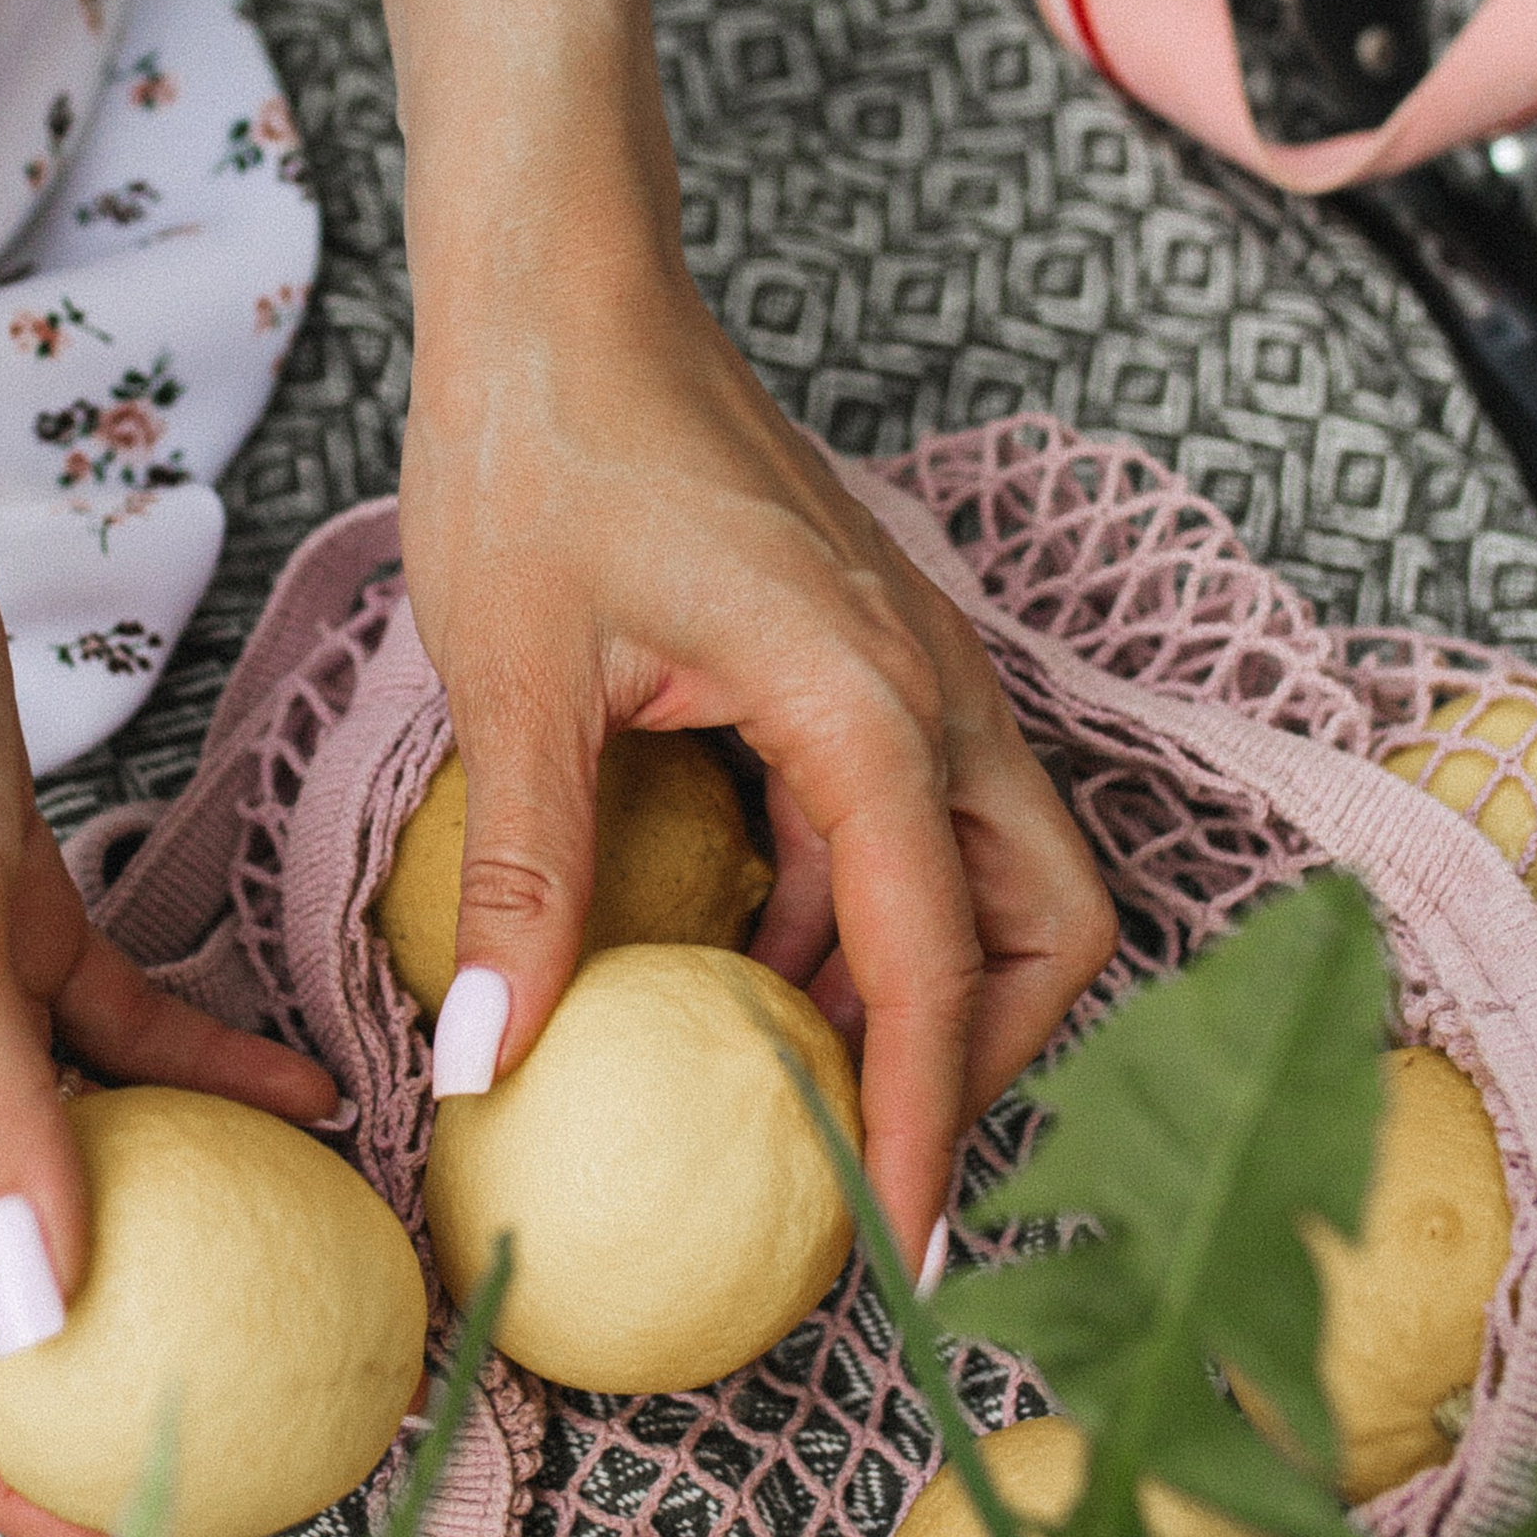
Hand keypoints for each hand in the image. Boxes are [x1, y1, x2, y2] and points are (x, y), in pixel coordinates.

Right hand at [0, 428, 337, 1536]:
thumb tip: (40, 1321)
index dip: (13, 1478)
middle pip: (6, 1294)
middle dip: (119, 1387)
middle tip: (268, 1437)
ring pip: (85, 1170)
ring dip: (195, 1227)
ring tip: (328, 1281)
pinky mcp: (16, 921)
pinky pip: (129, 1037)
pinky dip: (215, 1074)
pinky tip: (320, 1094)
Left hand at [398, 260, 1115, 1279]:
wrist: (563, 285)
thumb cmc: (542, 442)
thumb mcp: (518, 678)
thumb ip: (530, 880)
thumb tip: (492, 1062)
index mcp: (865, 701)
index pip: (937, 963)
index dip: (923, 1121)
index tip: (897, 1250)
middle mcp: (929, 688)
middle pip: (1043, 923)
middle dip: (982, 1058)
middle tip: (868, 1161)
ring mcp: (910, 666)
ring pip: (990, 873)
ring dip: (920, 987)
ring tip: (794, 1087)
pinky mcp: (863, 653)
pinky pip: (909, 819)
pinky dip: (863, 912)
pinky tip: (748, 960)